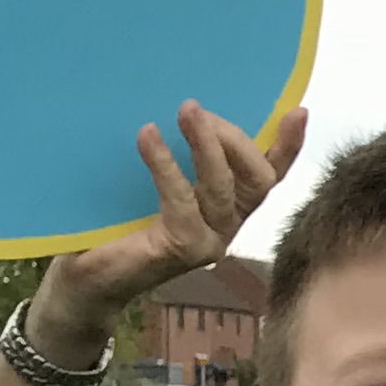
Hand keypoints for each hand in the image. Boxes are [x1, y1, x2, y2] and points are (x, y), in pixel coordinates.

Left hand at [21, 101, 306, 366]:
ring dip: (207, 145)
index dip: (288, 146)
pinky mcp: (184, 248)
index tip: (298, 112)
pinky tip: (148, 136)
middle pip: (257, 179)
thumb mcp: (154, 185)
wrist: (88, 278)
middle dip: (234, 139)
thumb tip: (182, 107)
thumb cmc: (115, 227)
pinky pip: (182, 199)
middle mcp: (228, 227)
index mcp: (228, 209)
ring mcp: (210, 241)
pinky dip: (167, 164)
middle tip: (195, 109)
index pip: (269, 177)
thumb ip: (178, 158)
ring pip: (224, 187)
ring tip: (186, 111)